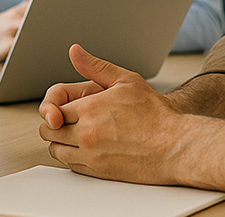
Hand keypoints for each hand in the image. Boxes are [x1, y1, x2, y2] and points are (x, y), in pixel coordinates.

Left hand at [37, 44, 184, 184]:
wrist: (176, 145)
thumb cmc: (155, 114)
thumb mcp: (126, 80)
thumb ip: (95, 66)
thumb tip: (74, 51)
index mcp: (89, 109)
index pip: (52, 111)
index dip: (55, 109)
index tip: (63, 108)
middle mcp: (86, 134)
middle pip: (48, 133)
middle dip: (53, 126)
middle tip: (64, 121)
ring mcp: (92, 155)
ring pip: (56, 151)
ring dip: (60, 143)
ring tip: (73, 134)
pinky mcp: (100, 172)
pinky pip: (71, 166)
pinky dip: (72, 157)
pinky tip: (84, 148)